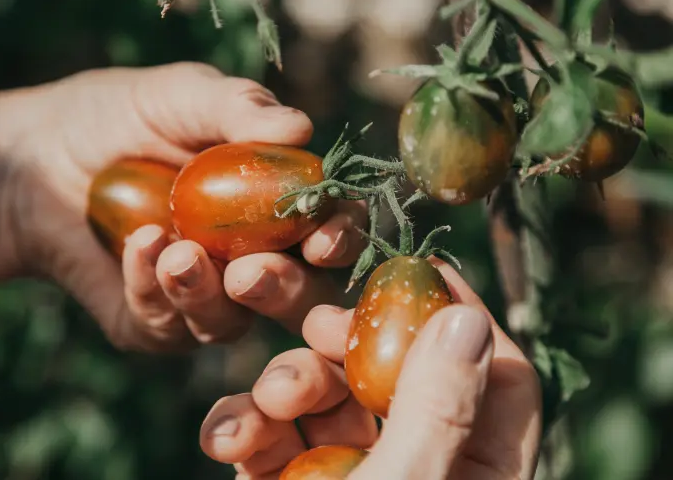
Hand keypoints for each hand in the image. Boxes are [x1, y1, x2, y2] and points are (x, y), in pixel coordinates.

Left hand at [0, 63, 365, 352]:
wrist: (34, 154)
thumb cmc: (118, 116)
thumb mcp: (178, 96)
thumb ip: (237, 108)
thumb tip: (302, 127)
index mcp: (274, 205)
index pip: (329, 230)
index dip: (338, 239)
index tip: (321, 240)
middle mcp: (249, 257)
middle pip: (296, 297)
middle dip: (282, 291)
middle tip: (249, 272)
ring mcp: (201, 296)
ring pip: (230, 324)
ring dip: (206, 294)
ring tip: (175, 252)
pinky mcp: (151, 322)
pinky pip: (166, 326)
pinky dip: (151, 289)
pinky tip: (137, 245)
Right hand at [199, 259, 541, 479]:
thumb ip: (438, 408)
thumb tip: (465, 314)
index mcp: (473, 468)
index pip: (499, 375)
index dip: (462, 312)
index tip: (414, 268)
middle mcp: (416, 461)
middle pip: (391, 370)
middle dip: (343, 337)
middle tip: (312, 319)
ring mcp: (348, 471)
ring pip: (326, 395)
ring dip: (287, 384)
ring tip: (271, 401)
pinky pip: (272, 437)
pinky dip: (245, 429)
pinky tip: (228, 440)